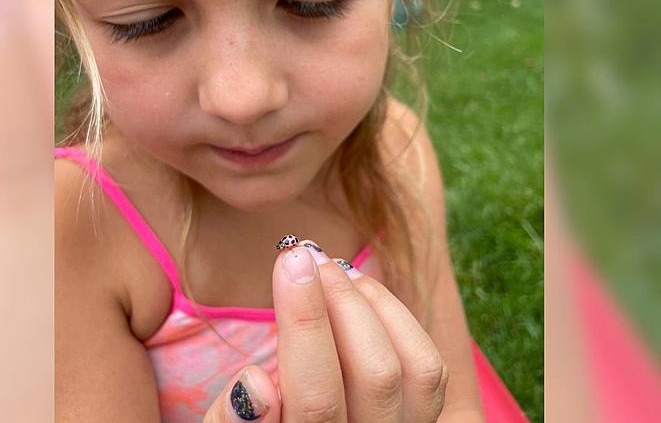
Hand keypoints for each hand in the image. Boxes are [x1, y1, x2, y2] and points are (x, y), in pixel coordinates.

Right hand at [201, 239, 447, 422]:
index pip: (317, 397)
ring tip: (333, 271)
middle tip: (307, 255)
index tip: (289, 262)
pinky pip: (429, 369)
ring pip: (416, 369)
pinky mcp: (421, 418)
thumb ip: (230, 419)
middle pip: (376, 375)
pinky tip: (360, 294)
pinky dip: (398, 318)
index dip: (305, 325)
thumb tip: (254, 382)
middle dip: (342, 301)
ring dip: (374, 305)